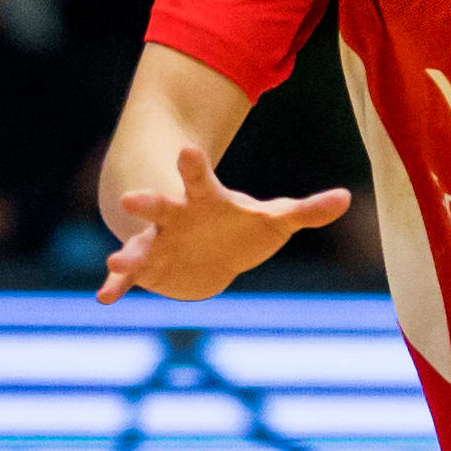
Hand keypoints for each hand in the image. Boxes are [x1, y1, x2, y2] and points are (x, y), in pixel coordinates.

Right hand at [97, 141, 349, 303]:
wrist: (207, 250)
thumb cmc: (241, 228)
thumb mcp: (275, 220)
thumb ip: (306, 211)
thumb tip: (346, 199)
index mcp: (204, 199)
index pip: (199, 179)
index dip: (193, 166)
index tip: (187, 150)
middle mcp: (176, 218)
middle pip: (160, 207)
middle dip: (146, 203)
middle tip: (130, 201)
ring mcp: (159, 244)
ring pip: (141, 246)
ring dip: (129, 254)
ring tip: (116, 260)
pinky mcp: (150, 270)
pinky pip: (130, 279)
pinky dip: (116, 287)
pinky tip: (103, 299)